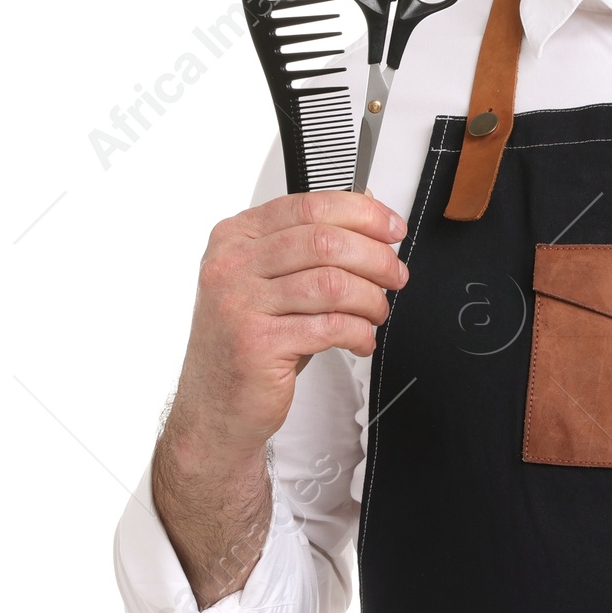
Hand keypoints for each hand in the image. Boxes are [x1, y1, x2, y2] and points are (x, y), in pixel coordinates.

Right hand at [164, 190, 406, 462]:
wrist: (215, 409)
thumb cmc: (250, 341)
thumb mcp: (274, 281)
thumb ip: (312, 242)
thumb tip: (367, 203)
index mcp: (235, 238)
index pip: (310, 205)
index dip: (363, 213)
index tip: (393, 228)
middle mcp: (231, 266)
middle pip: (325, 241)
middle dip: (376, 257)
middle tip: (396, 275)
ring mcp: (238, 304)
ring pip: (332, 283)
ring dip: (371, 298)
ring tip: (377, 312)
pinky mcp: (256, 344)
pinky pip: (329, 326)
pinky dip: (359, 332)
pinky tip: (361, 339)